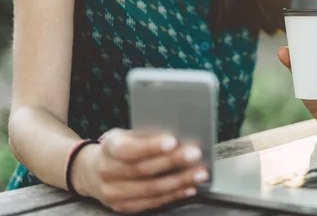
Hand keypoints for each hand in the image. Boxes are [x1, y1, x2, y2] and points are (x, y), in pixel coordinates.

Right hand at [71, 128, 208, 213]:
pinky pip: (152, 203)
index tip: (172, 141)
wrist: (92, 171)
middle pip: (143, 170)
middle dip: (173, 162)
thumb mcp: (127, 134)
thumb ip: (147, 135)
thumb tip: (178, 133)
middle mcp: (107, 172)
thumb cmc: (119, 148)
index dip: (150, 146)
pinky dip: (174, 195)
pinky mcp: (123, 207)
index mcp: (108, 148)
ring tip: (199, 173)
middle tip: (195, 155)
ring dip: (179, 181)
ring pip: (150, 189)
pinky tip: (189, 187)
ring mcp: (113, 193)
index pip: (128, 149)